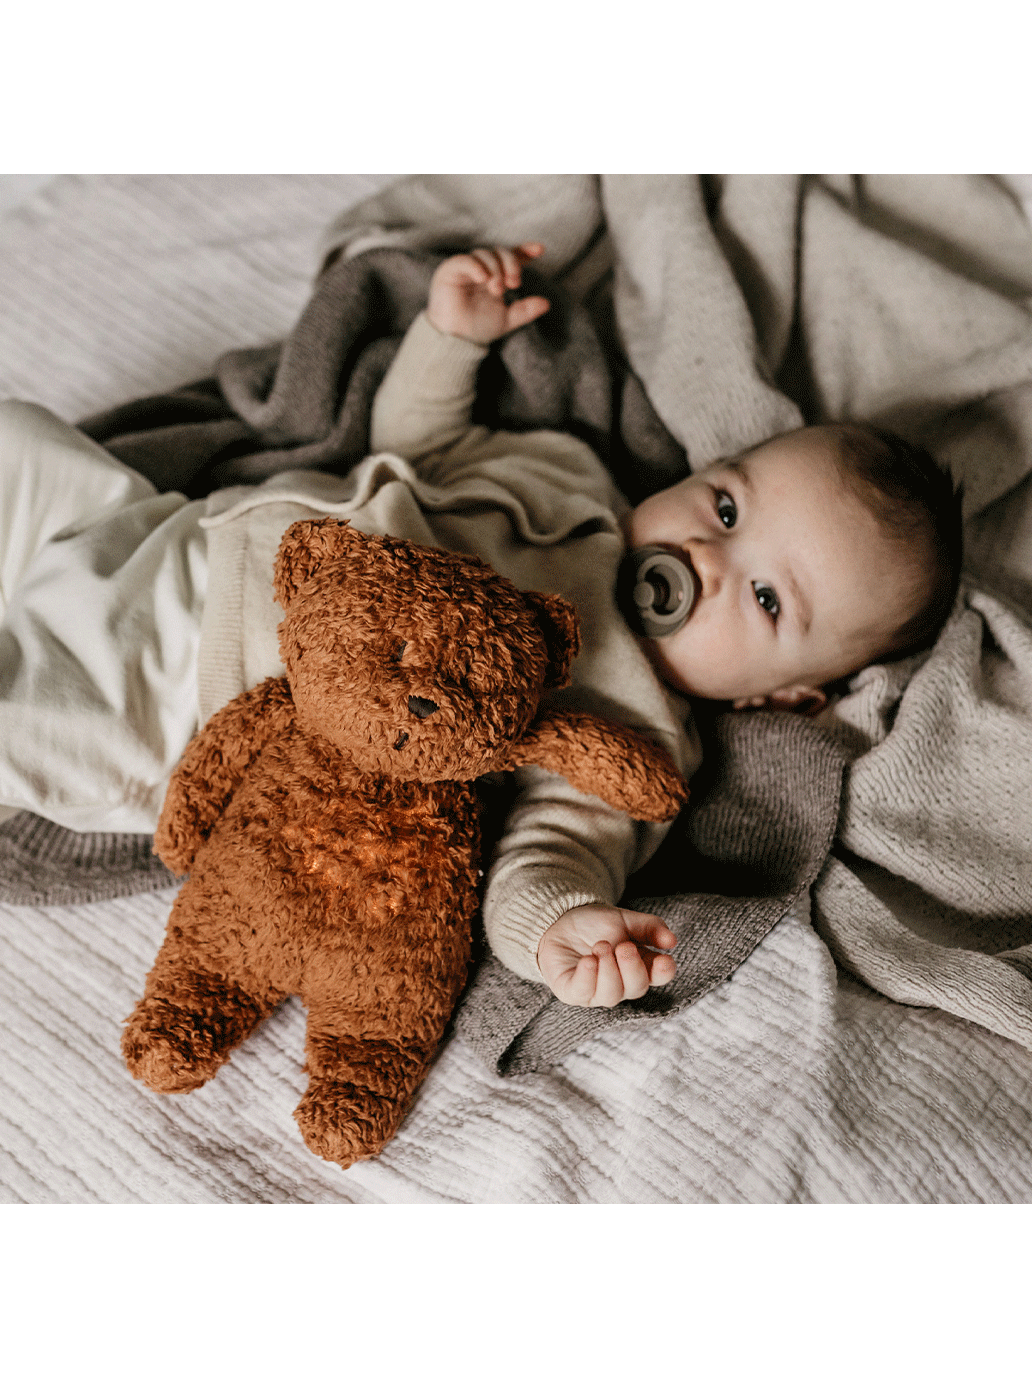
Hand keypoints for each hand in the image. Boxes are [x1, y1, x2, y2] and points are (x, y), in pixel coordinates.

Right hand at [427, 243, 550, 344]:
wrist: (456, 340)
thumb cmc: (478, 328)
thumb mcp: (507, 319)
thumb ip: (526, 310)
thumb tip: (546, 303)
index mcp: (496, 276)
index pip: (511, 257)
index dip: (525, 251)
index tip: (540, 250)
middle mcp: (482, 269)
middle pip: (500, 252)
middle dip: (511, 264)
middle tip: (514, 283)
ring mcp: (466, 268)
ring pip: (484, 254)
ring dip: (495, 269)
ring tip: (498, 290)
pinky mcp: (450, 271)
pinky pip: (465, 261)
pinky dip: (476, 267)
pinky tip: (484, 278)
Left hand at [537, 903, 677, 1006]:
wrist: (559, 920)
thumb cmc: (595, 924)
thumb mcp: (625, 920)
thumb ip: (649, 927)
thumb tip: (672, 941)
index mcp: (638, 966)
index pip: (658, 976)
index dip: (664, 972)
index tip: (664, 960)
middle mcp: (620, 983)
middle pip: (636, 988)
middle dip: (632, 968)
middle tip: (624, 946)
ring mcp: (596, 991)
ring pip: (611, 995)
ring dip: (608, 970)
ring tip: (600, 946)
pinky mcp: (573, 992)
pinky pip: (583, 993)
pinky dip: (588, 977)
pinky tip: (588, 960)